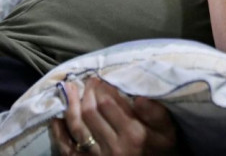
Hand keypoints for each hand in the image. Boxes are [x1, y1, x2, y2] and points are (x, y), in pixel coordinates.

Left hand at [51, 78, 176, 155]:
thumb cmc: (162, 149)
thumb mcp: (168, 131)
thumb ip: (156, 114)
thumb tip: (138, 97)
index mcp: (133, 133)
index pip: (109, 104)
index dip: (101, 87)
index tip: (101, 77)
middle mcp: (114, 145)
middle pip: (90, 113)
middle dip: (86, 93)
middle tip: (88, 81)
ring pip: (77, 127)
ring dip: (70, 106)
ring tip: (70, 90)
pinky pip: (68, 148)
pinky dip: (59, 133)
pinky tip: (56, 119)